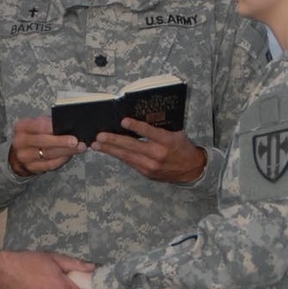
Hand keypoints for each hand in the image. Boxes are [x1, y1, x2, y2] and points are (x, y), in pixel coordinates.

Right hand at [9, 116, 83, 176]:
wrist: (20, 152)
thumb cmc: (33, 135)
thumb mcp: (37, 124)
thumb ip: (50, 124)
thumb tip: (69, 126)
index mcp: (22, 127)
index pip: (40, 126)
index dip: (55, 128)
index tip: (69, 128)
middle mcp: (21, 142)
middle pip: (44, 142)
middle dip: (62, 142)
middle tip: (76, 142)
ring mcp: (25, 156)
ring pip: (49, 154)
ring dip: (66, 151)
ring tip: (79, 148)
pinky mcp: (32, 167)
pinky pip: (50, 164)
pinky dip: (62, 160)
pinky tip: (69, 155)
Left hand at [90, 122, 206, 182]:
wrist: (191, 170)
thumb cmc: (182, 147)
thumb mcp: (176, 133)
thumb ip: (160, 127)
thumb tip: (142, 115)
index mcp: (166, 141)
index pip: (149, 132)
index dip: (135, 126)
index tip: (123, 121)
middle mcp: (157, 154)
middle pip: (132, 146)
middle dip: (113, 141)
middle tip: (99, 136)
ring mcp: (150, 165)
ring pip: (127, 156)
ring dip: (110, 150)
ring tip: (96, 145)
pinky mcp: (146, 173)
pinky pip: (130, 162)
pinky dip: (118, 156)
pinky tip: (108, 151)